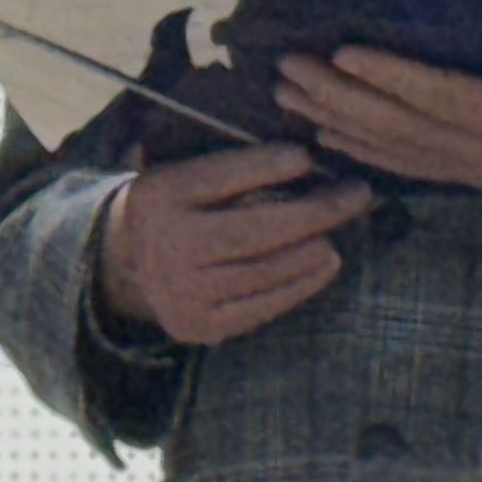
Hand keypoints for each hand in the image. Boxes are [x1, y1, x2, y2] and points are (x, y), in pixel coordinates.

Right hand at [94, 140, 374, 345]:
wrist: (126, 264)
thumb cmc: (176, 206)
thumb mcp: (180, 172)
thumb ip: (227, 166)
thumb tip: (303, 159)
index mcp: (158, 195)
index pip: (217, 177)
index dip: (264, 167)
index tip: (307, 156)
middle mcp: (167, 245)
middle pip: (251, 230)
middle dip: (313, 211)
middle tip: (355, 194)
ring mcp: (183, 291)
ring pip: (263, 271)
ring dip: (313, 248)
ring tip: (341, 228)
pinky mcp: (201, 325)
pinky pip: (262, 305)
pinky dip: (301, 283)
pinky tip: (326, 262)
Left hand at [276, 26, 481, 255]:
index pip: (446, 100)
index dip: (393, 78)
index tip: (346, 54)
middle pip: (401, 125)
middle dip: (339, 97)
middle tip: (286, 70)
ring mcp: (480, 169)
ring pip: (396, 147)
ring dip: (338, 121)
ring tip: (288, 97)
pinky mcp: (479, 176)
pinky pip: (410, 165)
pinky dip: (365, 150)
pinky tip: (332, 137)